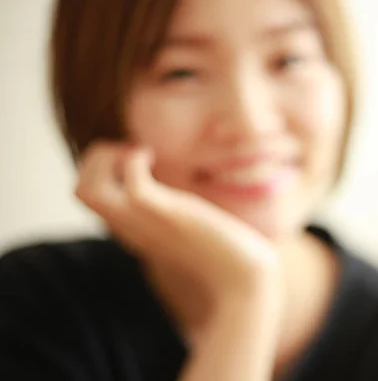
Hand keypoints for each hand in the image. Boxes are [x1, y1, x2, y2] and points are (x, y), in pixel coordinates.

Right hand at [75, 142, 281, 335]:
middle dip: (96, 158)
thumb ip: (174, 218)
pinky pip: (132, 182)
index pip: (91, 199)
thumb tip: (183, 202)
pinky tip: (152, 157)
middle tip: (132, 151)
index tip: (135, 159)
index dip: (104, 170)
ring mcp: (144, 222)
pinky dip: (135, 159)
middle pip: (80, 190)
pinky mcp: (166, 214)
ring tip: (138, 153)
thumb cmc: (223, 256)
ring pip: (87, 188)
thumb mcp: (188, 231)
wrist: (242, 281)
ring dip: (105, 158)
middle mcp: (130, 229)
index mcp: (134, 231)